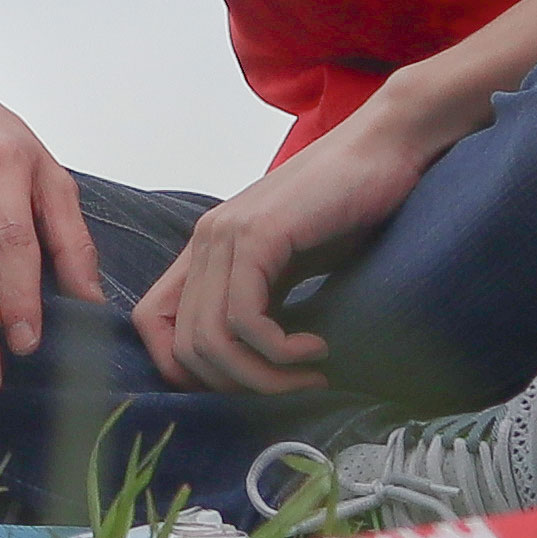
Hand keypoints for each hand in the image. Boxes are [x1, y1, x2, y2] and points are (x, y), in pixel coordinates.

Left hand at [129, 106, 441, 398]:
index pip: (151, 323)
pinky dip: (281, 351)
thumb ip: (264, 303)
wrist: (386, 148)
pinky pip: (245, 318)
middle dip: (237, 387)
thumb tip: (252, 371)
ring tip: (309, 376)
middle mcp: (206, 241)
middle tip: (292, 389)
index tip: (241, 388)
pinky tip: (318, 347)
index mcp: (206, 250)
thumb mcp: (294, 267)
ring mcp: (228, 234)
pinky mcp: (259, 234)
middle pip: (183, 347)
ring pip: (211, 339)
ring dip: (264, 377)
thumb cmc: (350, 208)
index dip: (181, 371)